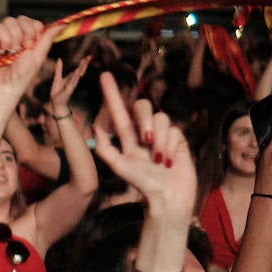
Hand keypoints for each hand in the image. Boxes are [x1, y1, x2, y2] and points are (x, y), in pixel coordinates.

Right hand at [0, 16, 59, 100]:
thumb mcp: (38, 57)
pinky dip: (0, 38)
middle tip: (20, 50)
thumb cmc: (20, 77)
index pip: (34, 22)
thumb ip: (48, 39)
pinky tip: (0, 50)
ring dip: (11, 38)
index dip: (33, 31)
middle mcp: (16, 36)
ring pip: (9, 21)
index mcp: (29, 40)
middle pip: (21, 19)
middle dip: (22, 34)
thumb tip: (63, 24)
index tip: (30, 46)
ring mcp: (3, 37)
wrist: (1, 87)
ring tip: (9, 52)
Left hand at [49, 55, 90, 113]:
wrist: (55, 102)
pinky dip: (74, 79)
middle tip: (90, 57)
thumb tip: (59, 59)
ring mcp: (71, 86)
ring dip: (81, 70)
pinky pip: (71, 84)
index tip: (89, 56)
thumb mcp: (57, 78)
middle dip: (85, 64)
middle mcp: (73, 81)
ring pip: (77, 76)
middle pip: (80, 71)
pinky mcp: (67, 91)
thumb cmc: (58, 91)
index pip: (79, 69)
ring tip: (84, 62)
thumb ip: (59, 69)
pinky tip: (77, 74)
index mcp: (72, 78)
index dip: (84, 63)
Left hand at [91, 72, 195, 219]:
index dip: (112, 93)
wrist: (168, 196)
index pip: (119, 111)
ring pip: (160, 117)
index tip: (104, 75)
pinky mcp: (178, 137)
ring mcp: (162, 134)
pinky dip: (169, 146)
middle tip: (145, 138)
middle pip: (142, 106)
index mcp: (127, 138)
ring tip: (158, 159)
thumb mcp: (120, 167)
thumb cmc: (143, 185)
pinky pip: (173, 129)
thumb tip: (94, 127)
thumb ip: (106, 149)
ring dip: (158, 139)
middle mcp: (144, 132)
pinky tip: (168, 161)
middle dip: (143, 119)